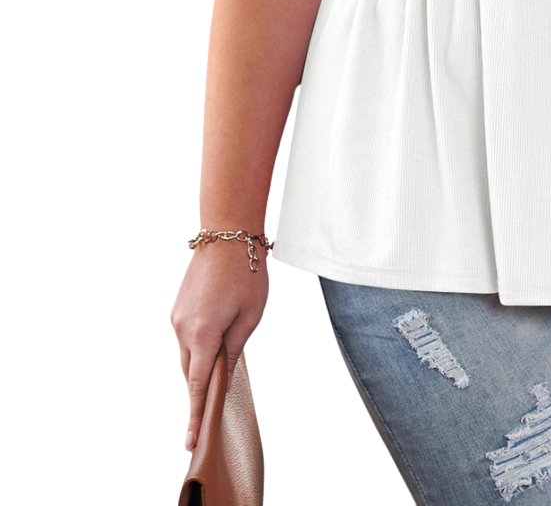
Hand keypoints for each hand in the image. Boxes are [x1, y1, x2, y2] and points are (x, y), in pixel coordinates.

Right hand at [170, 238, 269, 452]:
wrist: (227, 235)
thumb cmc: (246, 273)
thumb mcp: (250, 316)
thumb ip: (234, 348)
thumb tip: (223, 371)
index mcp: (202, 334)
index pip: (197, 384)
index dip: (195, 413)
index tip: (190, 439)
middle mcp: (182, 329)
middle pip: (190, 371)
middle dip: (201, 387)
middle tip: (214, 405)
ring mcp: (176, 318)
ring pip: (187, 354)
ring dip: (201, 362)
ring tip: (223, 357)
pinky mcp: (177, 308)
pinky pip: (185, 337)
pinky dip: (197, 345)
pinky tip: (214, 337)